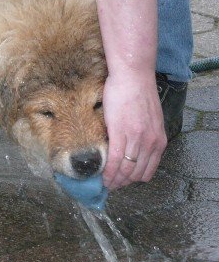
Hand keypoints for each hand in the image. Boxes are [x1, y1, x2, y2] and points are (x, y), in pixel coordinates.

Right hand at [101, 74, 166, 189]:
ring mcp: (136, 138)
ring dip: (115, 180)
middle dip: (123, 183)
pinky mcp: (121, 133)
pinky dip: (108, 171)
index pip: (147, 171)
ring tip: (105, 182)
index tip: (123, 182)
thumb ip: (145, 135)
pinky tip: (103, 175)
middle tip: (111, 186)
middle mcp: (151, 143)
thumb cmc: (138, 93)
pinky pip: (114, 159)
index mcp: (159, 140)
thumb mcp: (150, 119)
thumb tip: (132, 148)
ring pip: (125, 169)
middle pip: (136, 173)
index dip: (134, 180)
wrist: (133, 76)